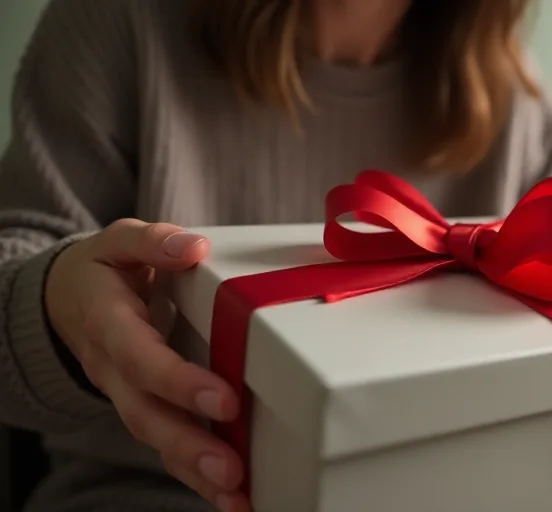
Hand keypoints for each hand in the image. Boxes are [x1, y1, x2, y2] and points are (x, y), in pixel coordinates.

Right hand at [45, 219, 248, 511]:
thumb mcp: (119, 241)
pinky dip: (197, 476)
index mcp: (110, 324)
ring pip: (156, 440)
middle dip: (188, 445)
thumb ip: (152, 241)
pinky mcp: (146, 409)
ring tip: (238, 496)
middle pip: (146, 415)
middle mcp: (115, 370)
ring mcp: (126, 396)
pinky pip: (168, 447)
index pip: (141, 359)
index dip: (178, 382)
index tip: (224, 400)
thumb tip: (191, 246)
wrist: (64, 300)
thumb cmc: (105, 269)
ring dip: (196, 473)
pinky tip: (235, 498)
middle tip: (231, 470)